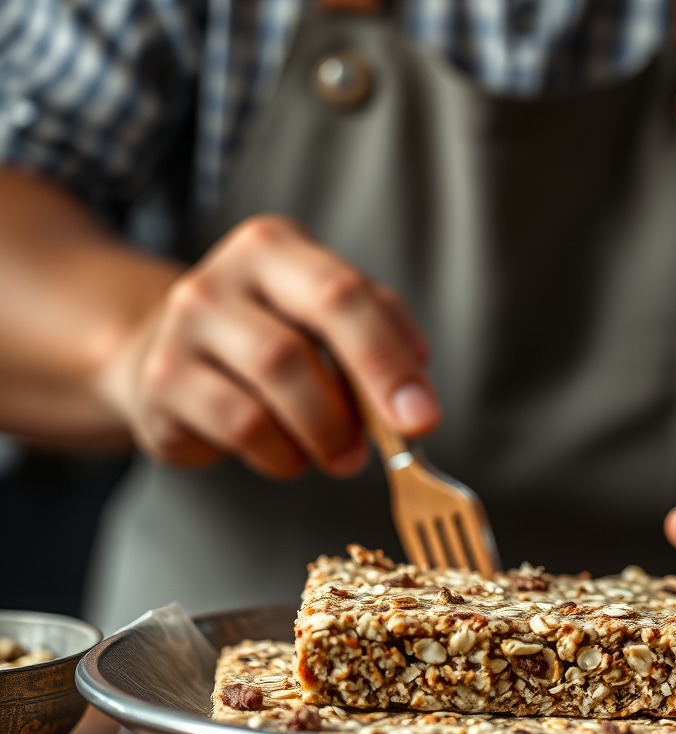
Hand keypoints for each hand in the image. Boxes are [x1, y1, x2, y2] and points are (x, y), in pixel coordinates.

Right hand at [97, 215, 438, 477]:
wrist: (166, 355)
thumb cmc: (269, 335)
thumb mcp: (323, 316)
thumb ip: (379, 330)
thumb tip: (418, 374)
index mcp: (275, 248)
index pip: (344, 294)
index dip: (389, 359)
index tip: (423, 415)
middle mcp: (222, 278)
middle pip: (303, 339)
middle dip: (363, 395)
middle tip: (398, 442)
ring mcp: (185, 328)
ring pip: (275, 386)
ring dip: (326, 433)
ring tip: (341, 453)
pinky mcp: (163, 383)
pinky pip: (243, 428)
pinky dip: (283, 454)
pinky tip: (290, 454)